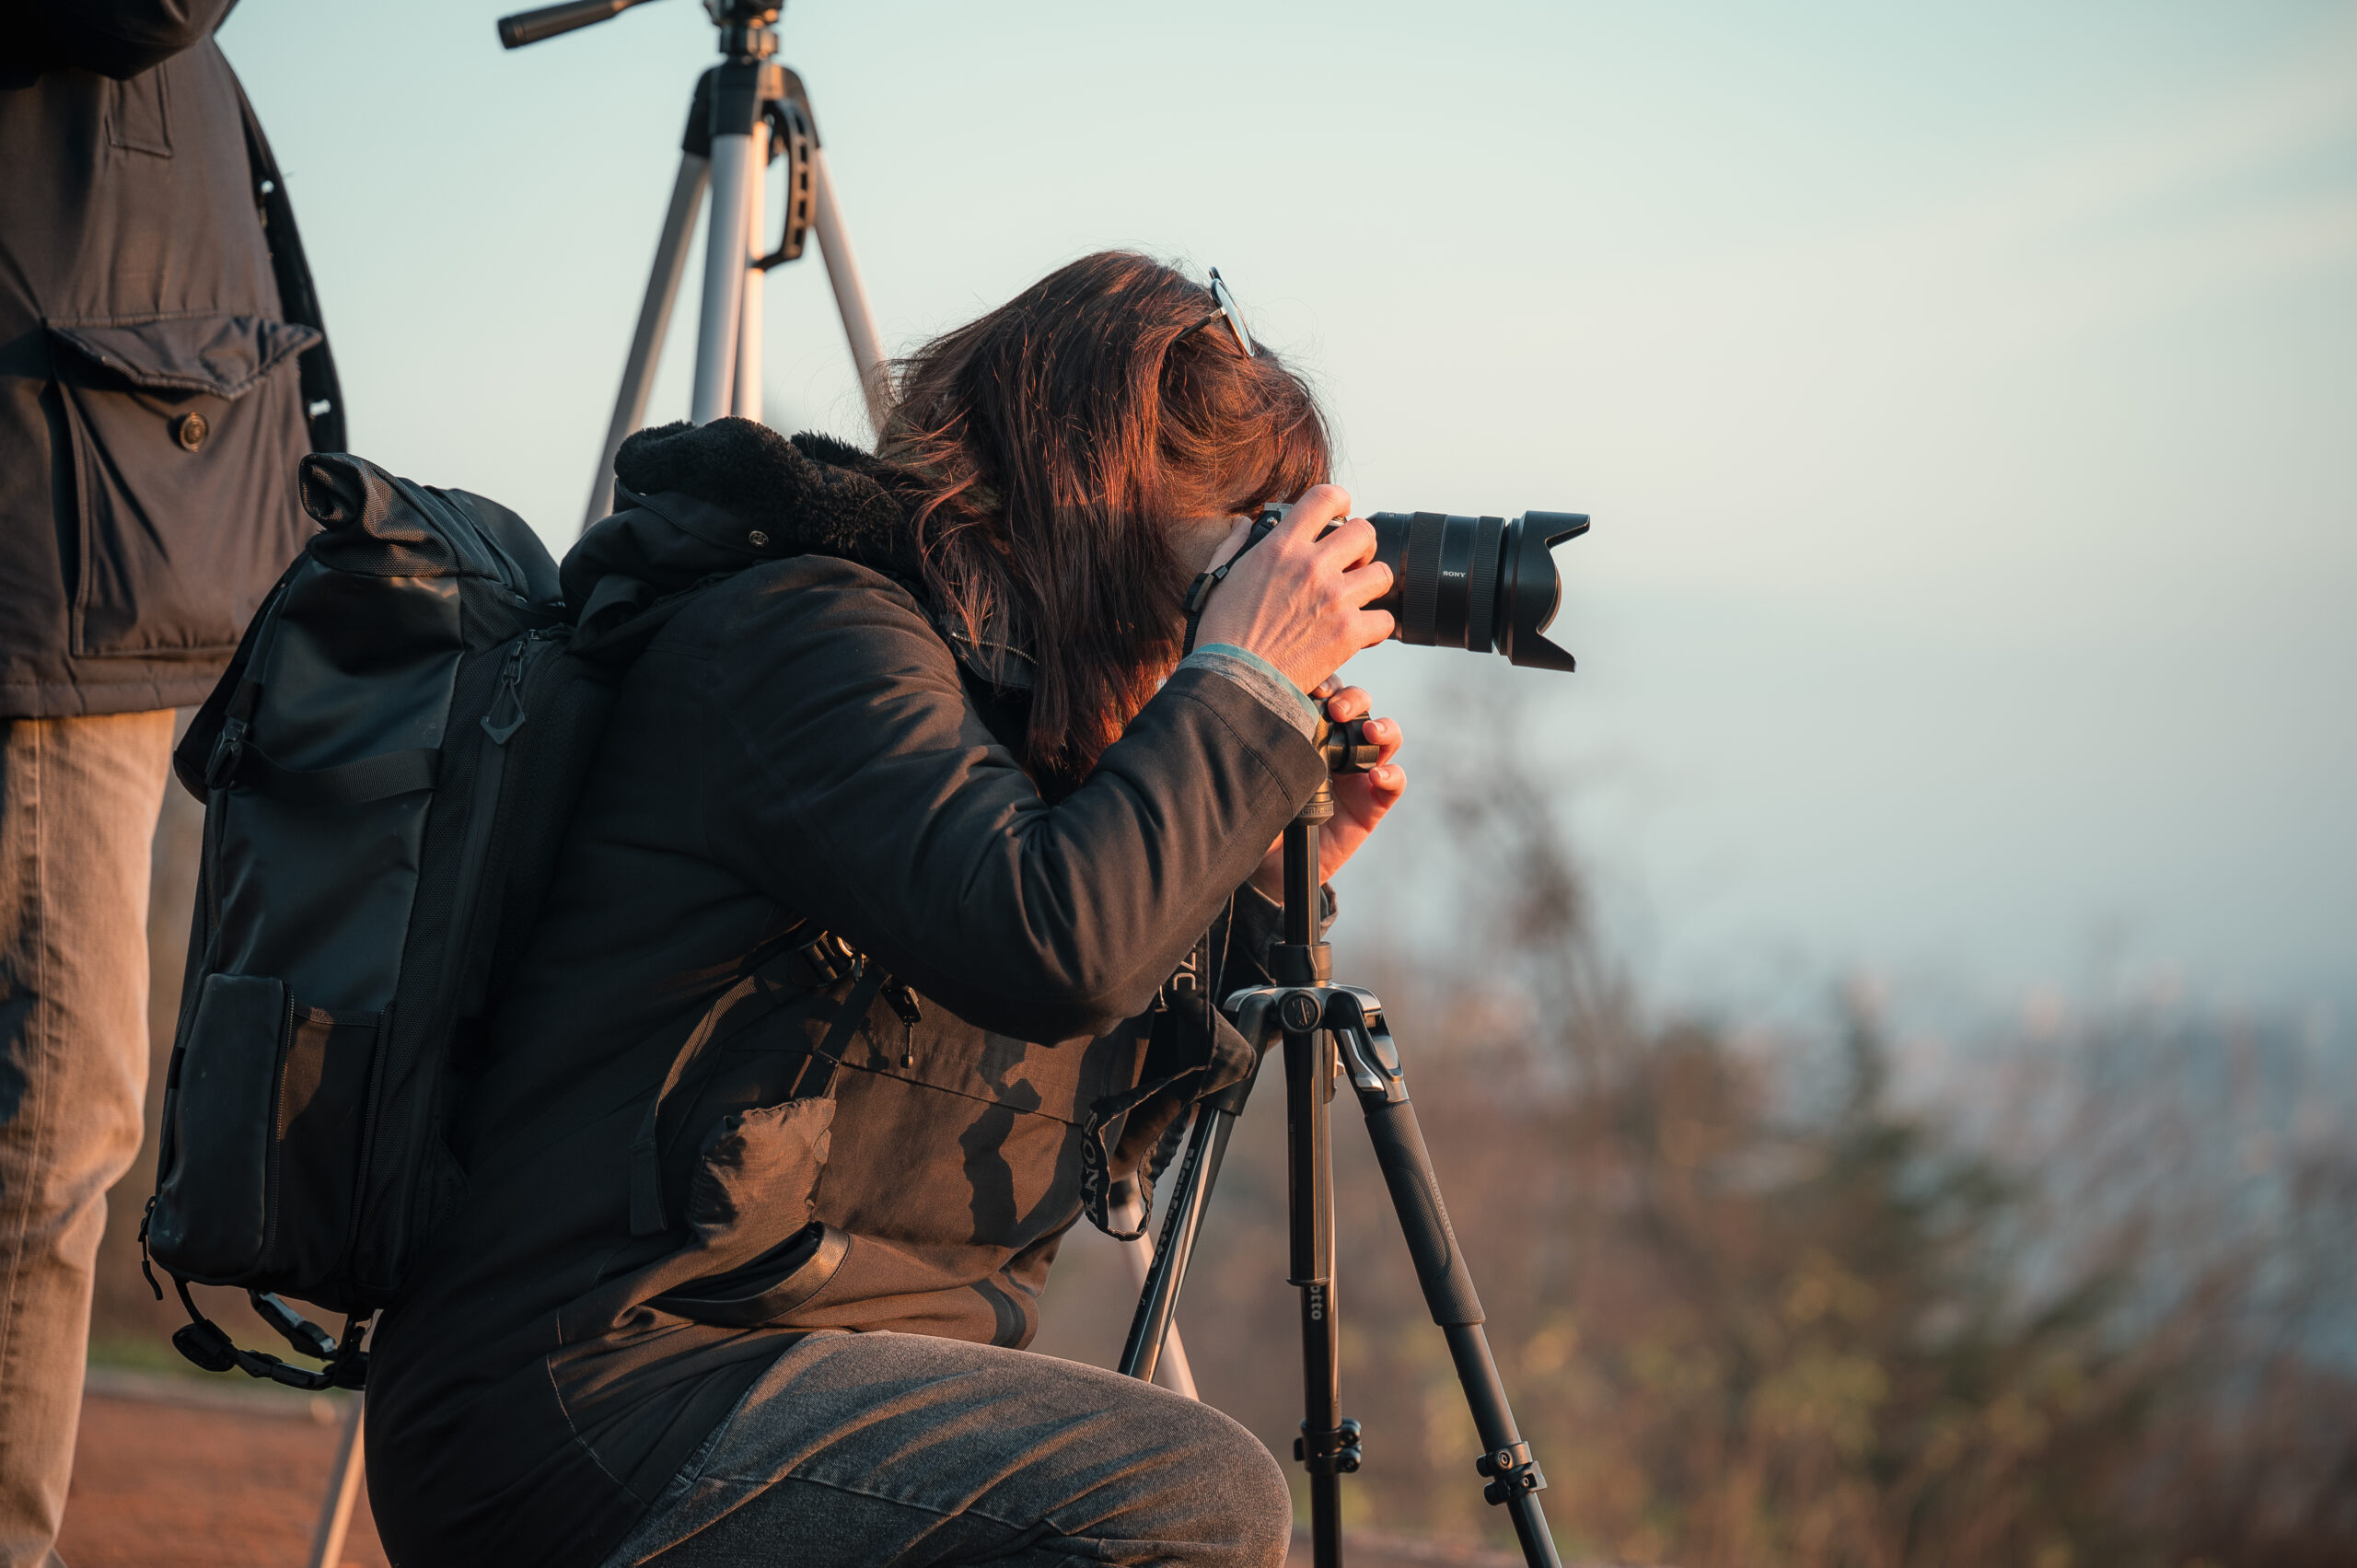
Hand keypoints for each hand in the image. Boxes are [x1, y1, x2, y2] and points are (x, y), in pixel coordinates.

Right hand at [1193, 485, 1394, 693]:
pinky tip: (1360, 632)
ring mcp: (1334, 599)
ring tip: (1356, 597)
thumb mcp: (1219, 578)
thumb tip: (1243, 524)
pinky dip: (1376, 627)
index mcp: (1281, 548)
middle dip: (1362, 545)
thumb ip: (1235, 545)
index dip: (1340, 499)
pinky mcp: (1348, 633)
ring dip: (1371, 584)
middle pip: (1365, 531)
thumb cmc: (1223, 634)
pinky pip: (1385, 620)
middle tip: (1352, 561)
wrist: (1234, 681)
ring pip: (1382, 573)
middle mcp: (1312, 566)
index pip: (1325, 498)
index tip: (1342, 510)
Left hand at [1249, 682, 1404, 900]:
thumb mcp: (1249, 773)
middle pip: (1359, 706)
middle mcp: (1335, 747)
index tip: (1311, 686)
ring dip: (1383, 727)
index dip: (1325, 683)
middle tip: (1338, 709)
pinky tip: (1377, 777)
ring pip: (1384, 736)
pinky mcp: (1371, 805)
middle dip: (1354, 698)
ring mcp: (1356, 774)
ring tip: (1371, 731)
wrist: (1266, 868)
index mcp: (1307, 731)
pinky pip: (1393, 783)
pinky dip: (1392, 775)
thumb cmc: (1256, 814)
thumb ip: (1249, 741)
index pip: (1325, 694)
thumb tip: (1214, 689)